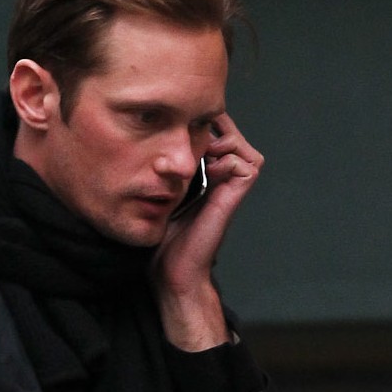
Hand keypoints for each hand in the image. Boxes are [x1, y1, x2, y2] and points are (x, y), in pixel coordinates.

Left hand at [152, 114, 262, 349]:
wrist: (171, 271)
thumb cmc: (160, 239)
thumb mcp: (156, 196)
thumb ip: (158, 174)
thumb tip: (144, 146)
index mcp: (204, 179)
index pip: (214, 138)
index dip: (203, 124)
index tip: (180, 120)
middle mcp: (220, 182)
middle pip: (232, 136)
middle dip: (214, 125)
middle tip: (192, 126)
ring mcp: (230, 190)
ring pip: (243, 147)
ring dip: (225, 139)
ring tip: (202, 145)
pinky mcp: (233, 199)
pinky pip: (247, 165)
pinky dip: (230, 158)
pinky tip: (209, 166)